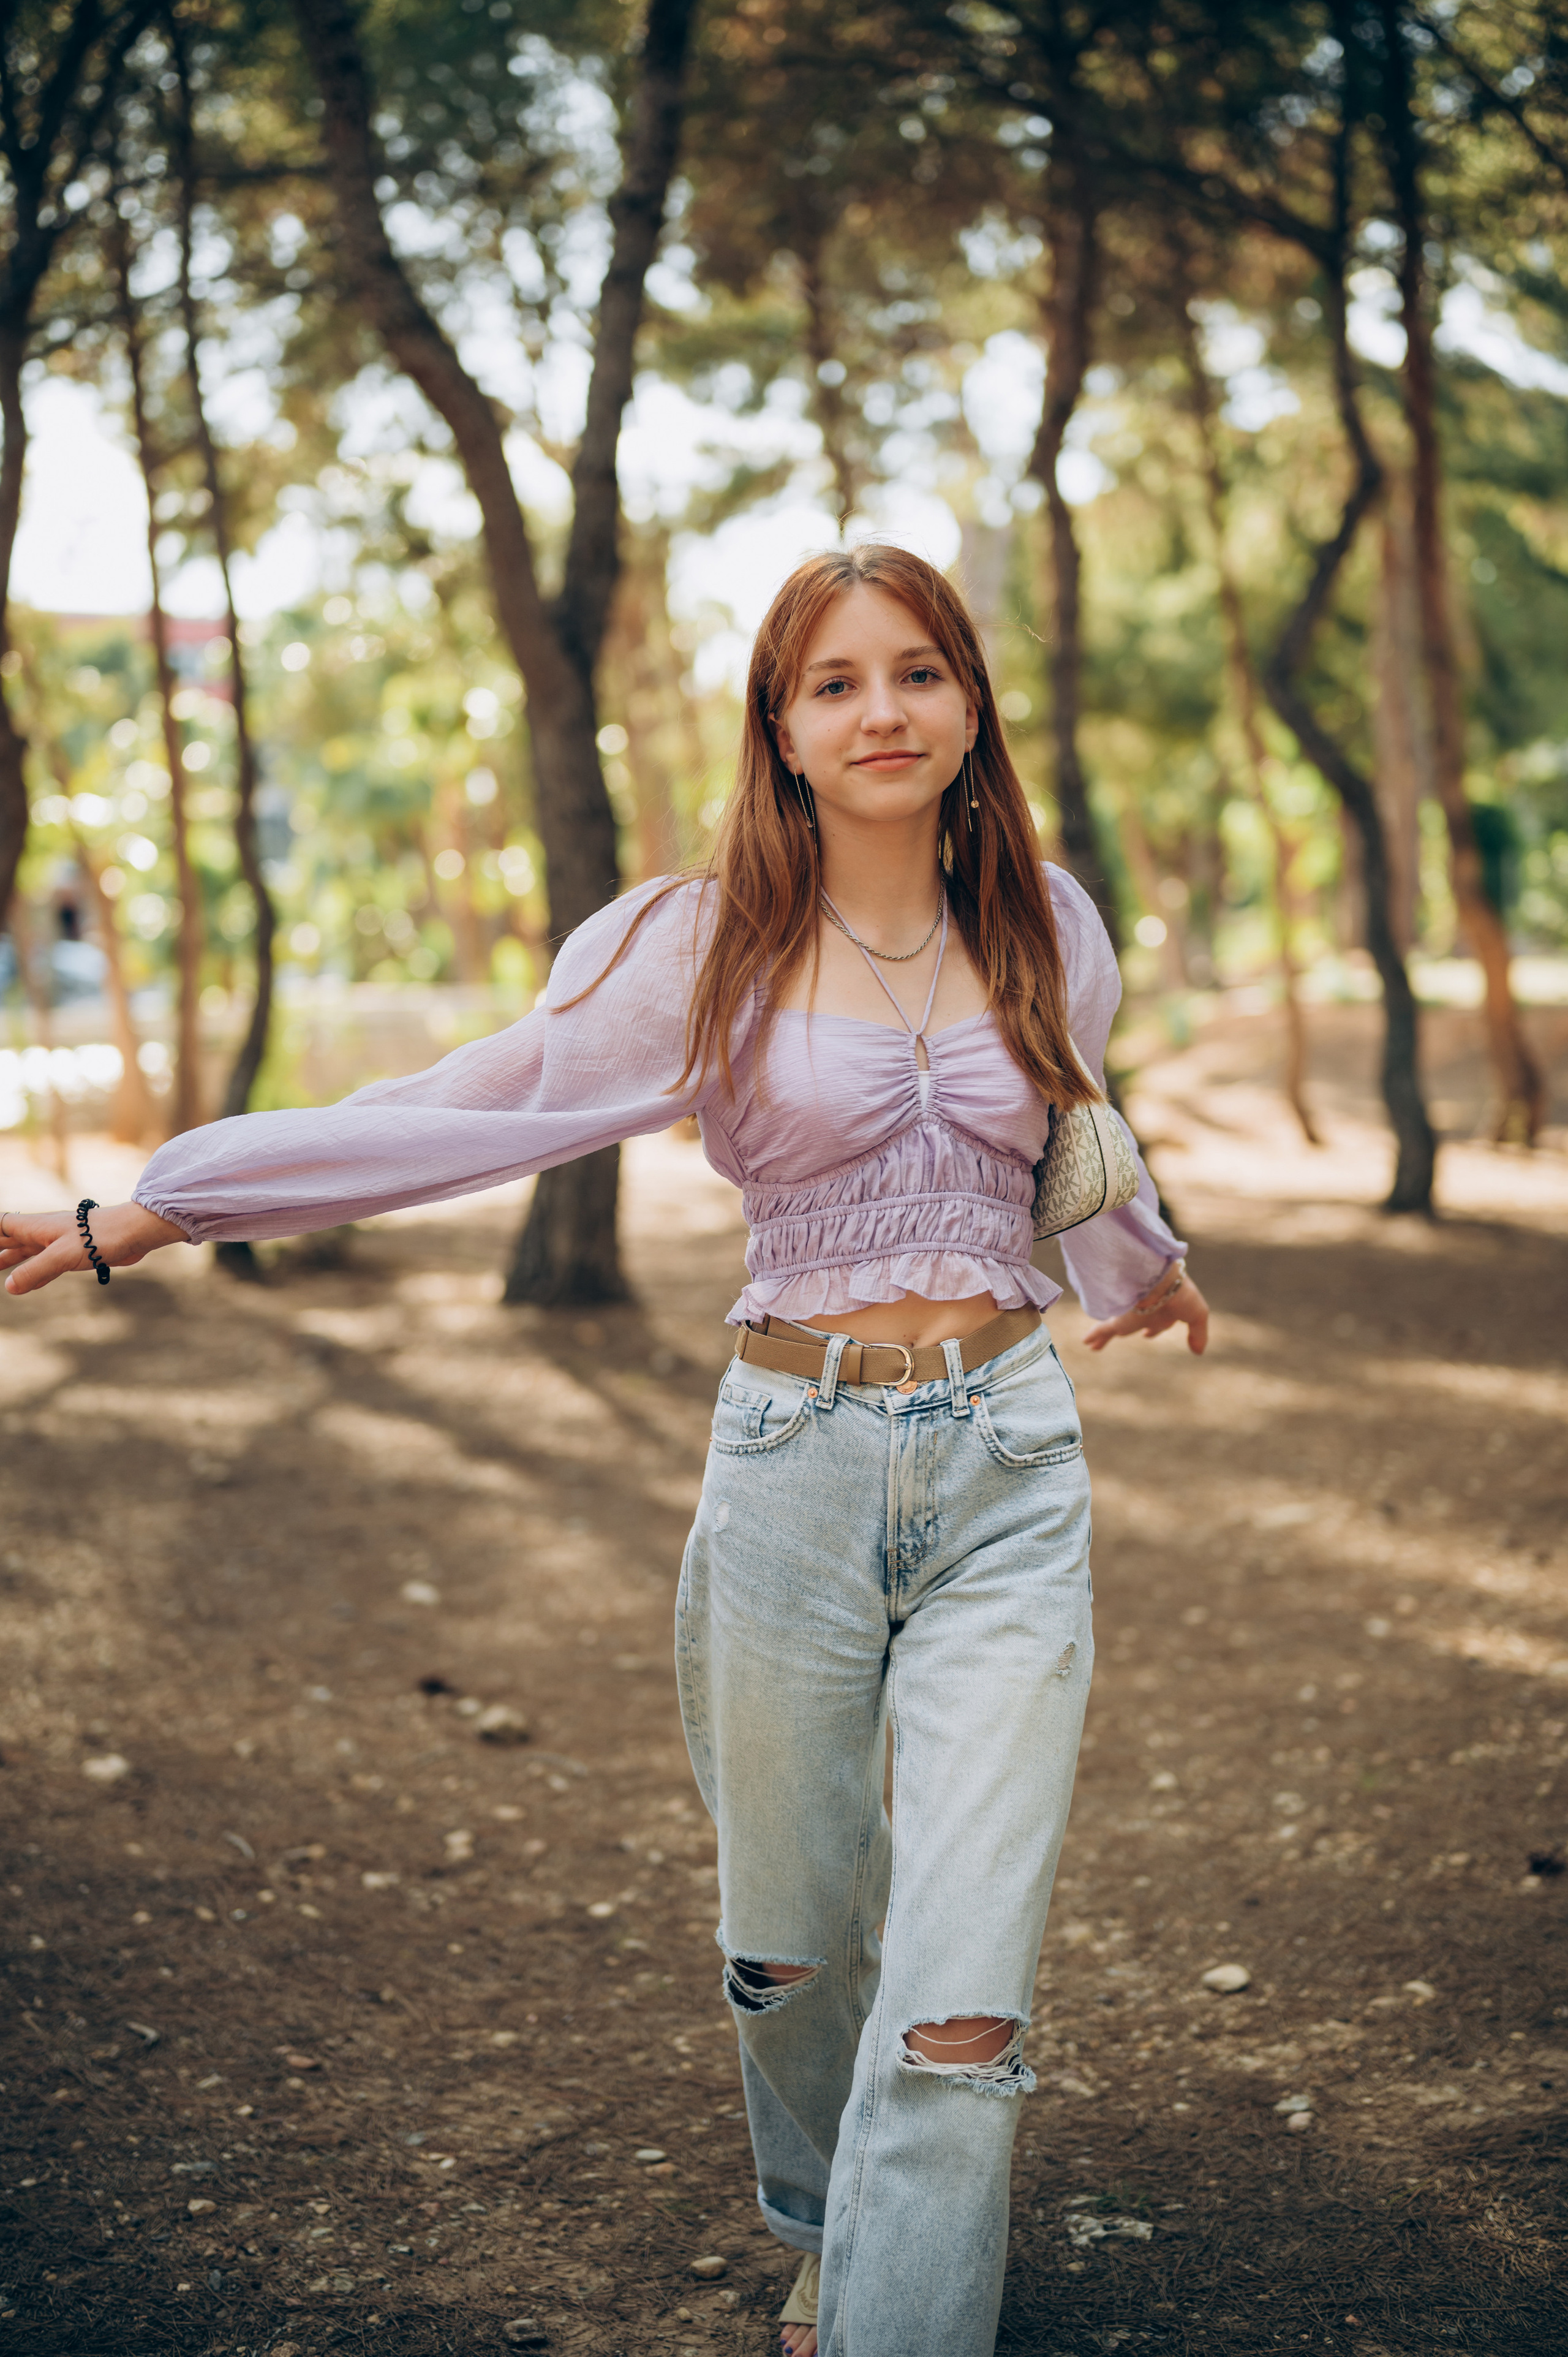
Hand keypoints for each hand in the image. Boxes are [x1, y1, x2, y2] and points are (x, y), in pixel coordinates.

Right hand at [0, 1202, 187, 1295]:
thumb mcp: (62, 1256)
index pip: (4, 1225)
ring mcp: (60, 1243)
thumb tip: (9, 1286)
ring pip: (30, 1252)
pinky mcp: (76, 1254)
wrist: (134, 1233)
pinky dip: (36, 1275)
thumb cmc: (99, 1236)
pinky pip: (48, 1265)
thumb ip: (35, 1271)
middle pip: (13, 1239)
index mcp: (37, 1226)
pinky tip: (29, 1285)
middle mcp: (45, 1232)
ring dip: (14, 1261)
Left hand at [1082, 1273, 1208, 1355]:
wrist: (1158, 1280)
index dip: (1155, 1329)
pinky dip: (1095, 1336)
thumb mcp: (1196, 1315)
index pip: (1158, 1322)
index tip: (1148, 1334)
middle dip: (1129, 1330)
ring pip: (1115, 1328)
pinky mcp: (1117, 1318)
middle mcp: (1145, 1312)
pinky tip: (1086, 1342)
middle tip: (1122, 1335)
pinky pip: (1102, 1330)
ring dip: (1105, 1337)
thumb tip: (1198, 1352)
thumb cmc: (1180, 1294)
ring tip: (1094, 1345)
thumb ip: (1198, 1333)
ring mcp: (1129, 1314)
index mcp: (1164, 1310)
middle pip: (1134, 1324)